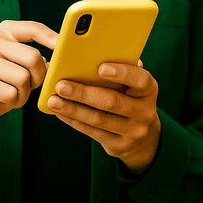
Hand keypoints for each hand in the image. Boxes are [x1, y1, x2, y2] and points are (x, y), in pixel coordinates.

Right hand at [0, 20, 53, 161]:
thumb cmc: (3, 87)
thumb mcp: (23, 70)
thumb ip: (40, 62)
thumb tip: (66, 59)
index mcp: (3, 32)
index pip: (32, 29)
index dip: (51, 37)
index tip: (64, 46)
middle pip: (33, 57)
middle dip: (39, 78)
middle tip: (30, 86)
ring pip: (23, 78)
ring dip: (24, 94)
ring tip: (14, 94)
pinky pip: (11, 93)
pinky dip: (14, 102)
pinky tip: (3, 100)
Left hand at [45, 61, 161, 173]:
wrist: (143, 137)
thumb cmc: (130, 100)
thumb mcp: (133, 87)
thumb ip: (120, 73)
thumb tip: (93, 56)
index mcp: (149, 90)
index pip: (141, 80)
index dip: (122, 73)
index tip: (100, 67)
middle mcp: (145, 112)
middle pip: (113, 102)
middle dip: (84, 93)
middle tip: (61, 85)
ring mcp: (134, 131)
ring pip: (99, 119)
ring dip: (73, 109)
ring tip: (53, 101)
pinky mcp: (120, 146)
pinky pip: (93, 133)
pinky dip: (74, 121)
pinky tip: (60, 113)